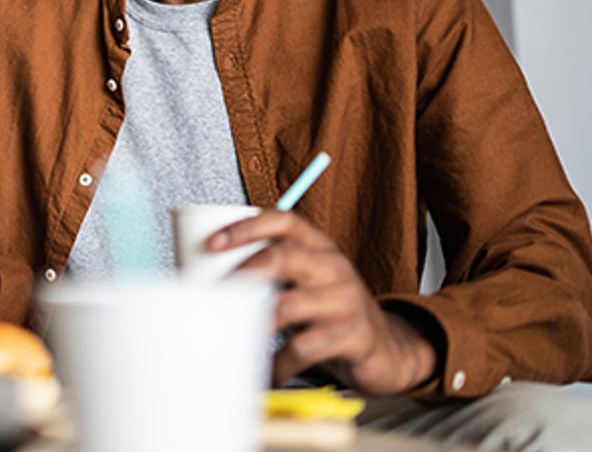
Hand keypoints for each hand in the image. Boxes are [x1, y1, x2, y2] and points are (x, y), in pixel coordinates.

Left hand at [213, 210, 437, 395]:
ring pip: (290, 305)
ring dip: (254, 322)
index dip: (246, 227)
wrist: (387, 348)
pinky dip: (278, 364)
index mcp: (318, 246)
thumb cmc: (330, 310)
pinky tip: (267, 371)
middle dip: (243, 272)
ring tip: (231, 335)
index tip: (213, 242)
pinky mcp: (353, 335)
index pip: (283, 220)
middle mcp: (333, 266)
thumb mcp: (306, 280)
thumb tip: (204, 274)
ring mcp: (345, 300)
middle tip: (215, 292)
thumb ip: (270, 272)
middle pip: (283, 257)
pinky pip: (304, 348)